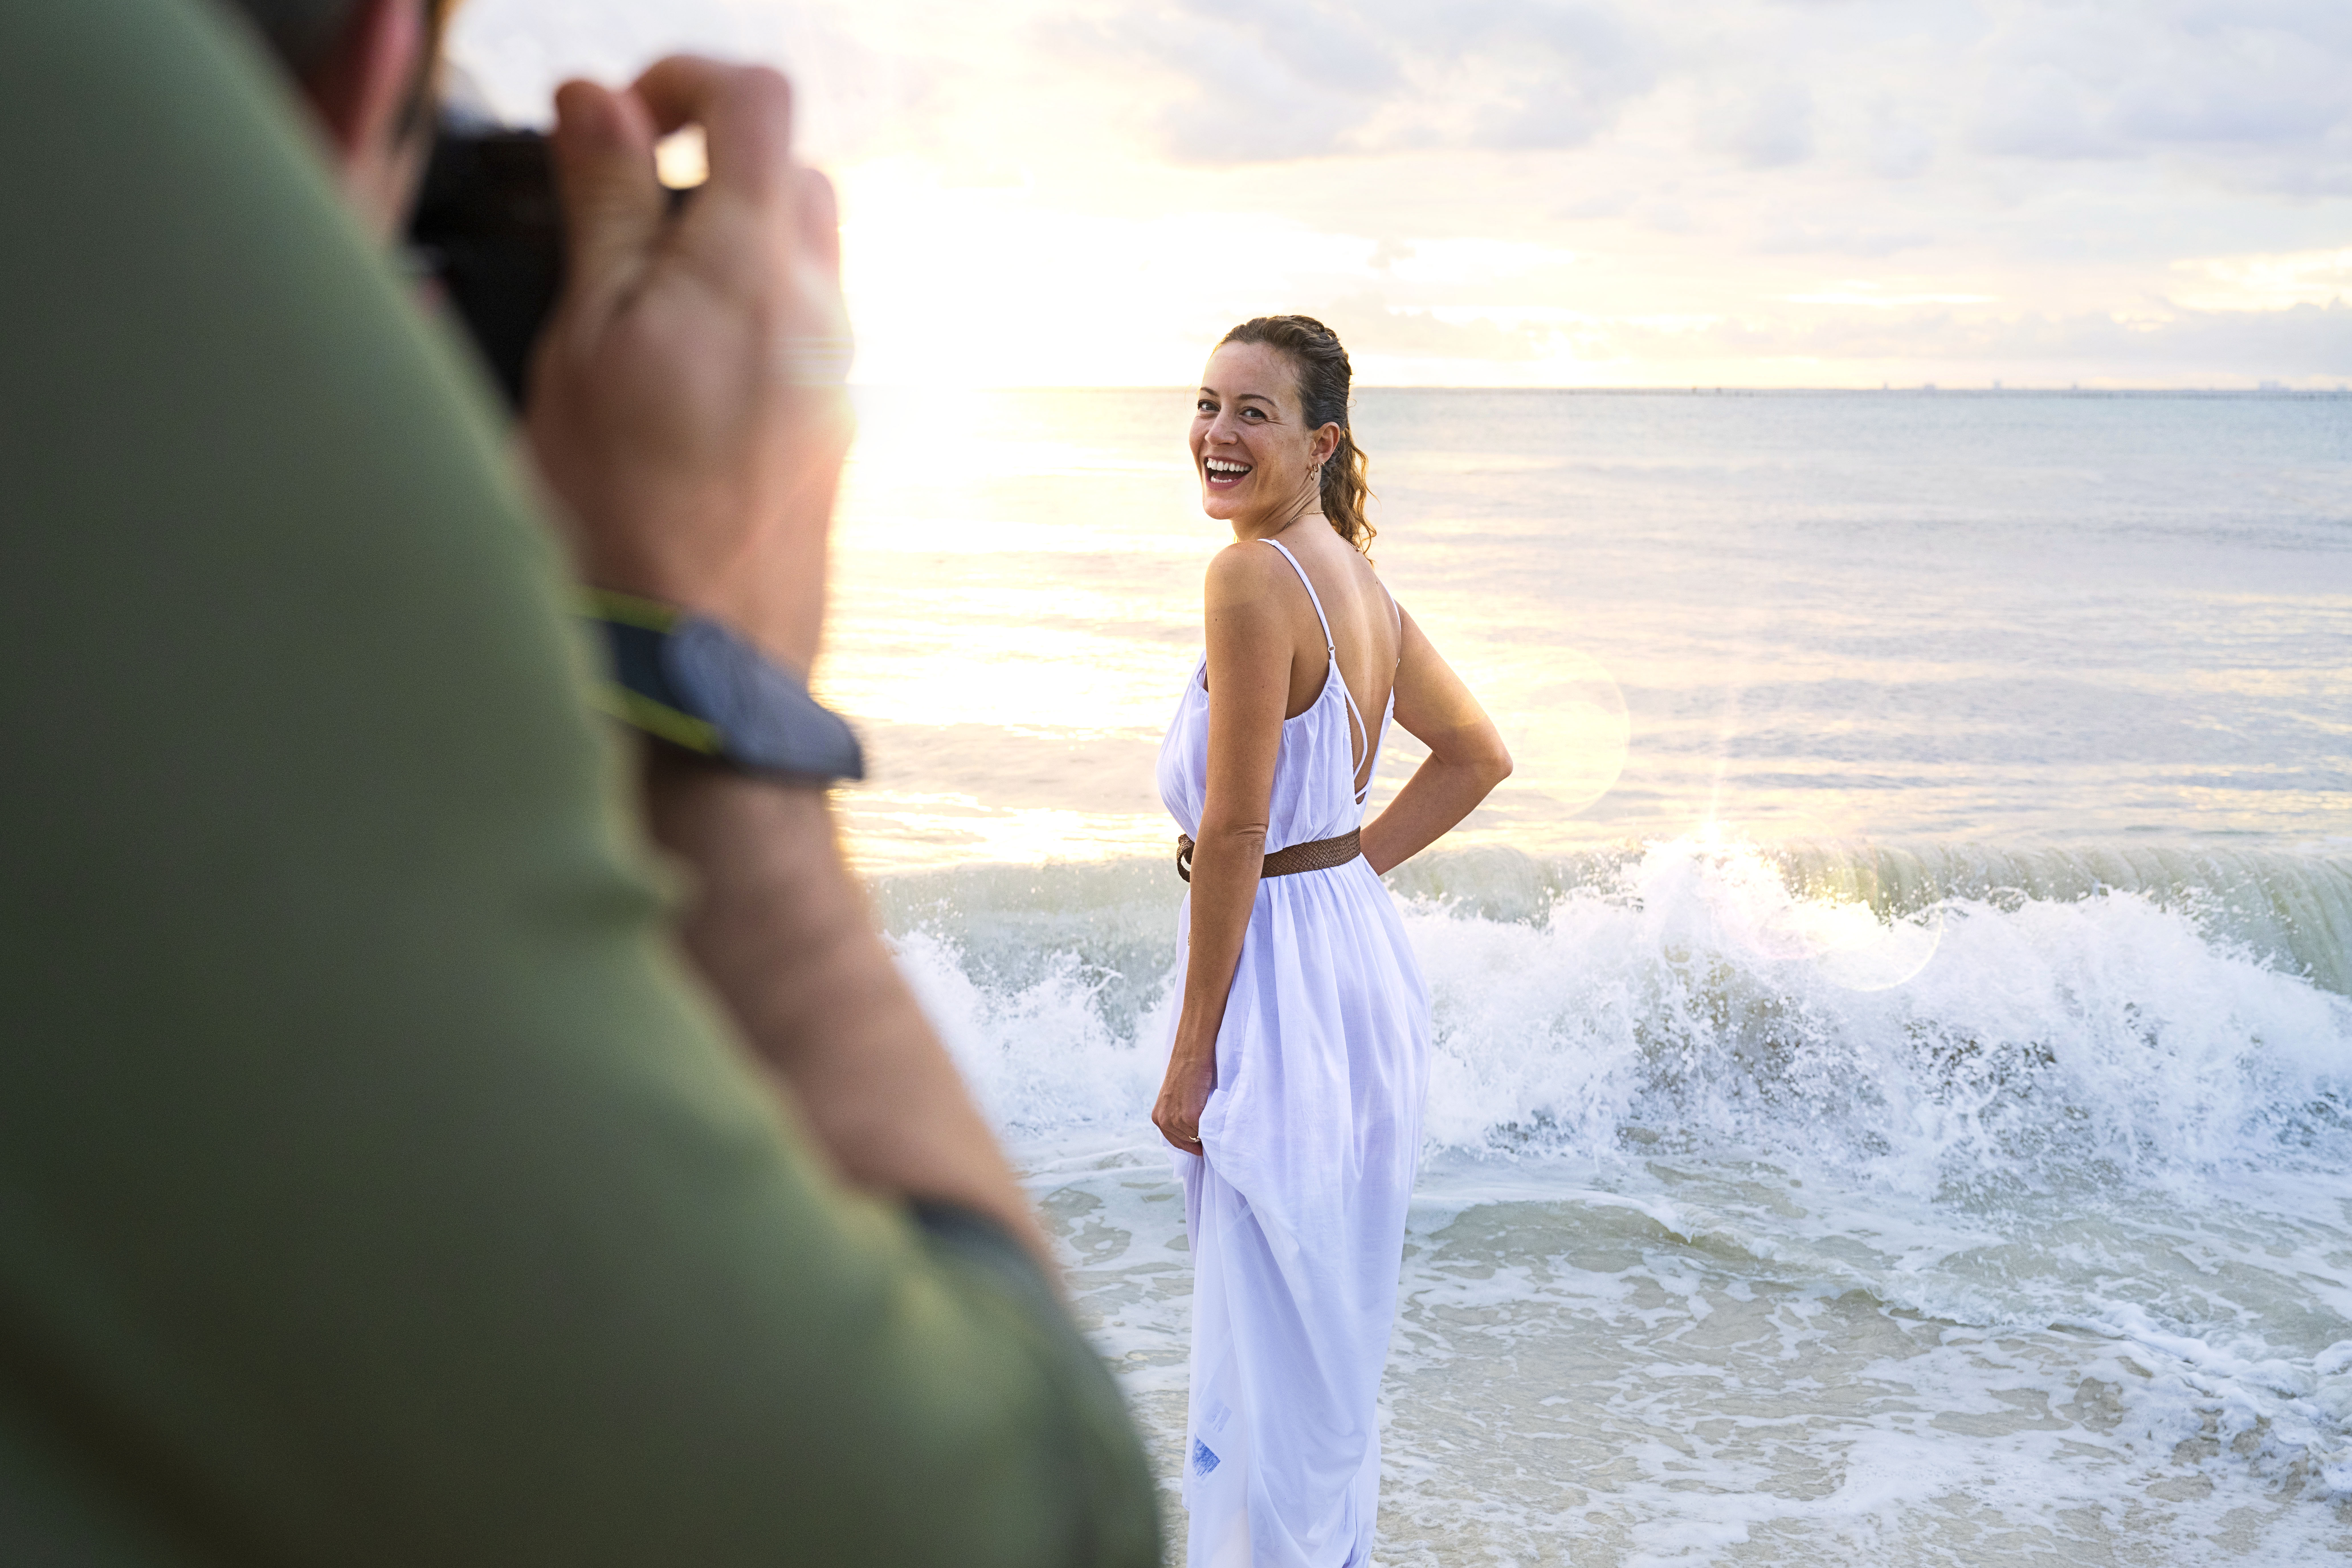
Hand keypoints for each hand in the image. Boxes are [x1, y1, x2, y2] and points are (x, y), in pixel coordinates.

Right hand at [526, 57, 852, 674]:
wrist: (696, 660)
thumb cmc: (620, 512)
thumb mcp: (585, 335)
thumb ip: (604, 207)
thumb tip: (599, 101)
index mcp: (755, 269)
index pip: (758, 101)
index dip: (685, 82)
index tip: (617, 122)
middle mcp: (817, 312)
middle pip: (789, 175)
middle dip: (709, 168)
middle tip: (618, 217)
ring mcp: (833, 376)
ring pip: (798, 256)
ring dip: (726, 246)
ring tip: (637, 305)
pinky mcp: (827, 430)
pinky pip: (798, 334)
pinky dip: (741, 316)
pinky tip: (675, 374)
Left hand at [1152, 1048, 1214, 1156]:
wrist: (1191, 1056)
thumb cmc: (1186, 1073)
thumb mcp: (1174, 1099)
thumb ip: (1178, 1115)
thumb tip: (1193, 1133)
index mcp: (1158, 1117)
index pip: (1175, 1142)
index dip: (1190, 1145)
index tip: (1200, 1148)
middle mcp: (1163, 1121)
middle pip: (1187, 1142)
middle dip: (1199, 1140)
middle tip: (1211, 1137)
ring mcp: (1176, 1120)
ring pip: (1196, 1137)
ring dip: (1205, 1132)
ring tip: (1214, 1124)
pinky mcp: (1190, 1116)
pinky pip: (1204, 1130)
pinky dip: (1211, 1126)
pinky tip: (1216, 1118)